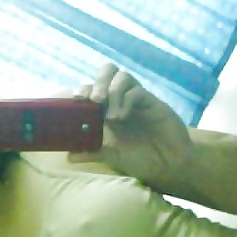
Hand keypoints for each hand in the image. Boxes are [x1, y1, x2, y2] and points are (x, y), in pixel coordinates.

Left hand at [69, 63, 192, 176]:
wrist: (168, 164)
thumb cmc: (139, 158)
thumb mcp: (110, 156)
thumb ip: (91, 152)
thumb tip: (68, 156)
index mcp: (107, 109)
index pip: (92, 88)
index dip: (83, 89)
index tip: (77, 99)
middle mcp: (120, 100)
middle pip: (108, 72)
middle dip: (98, 82)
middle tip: (94, 100)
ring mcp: (136, 100)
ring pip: (122, 76)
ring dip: (112, 91)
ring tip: (111, 116)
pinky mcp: (152, 102)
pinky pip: (137, 91)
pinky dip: (126, 101)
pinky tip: (122, 117)